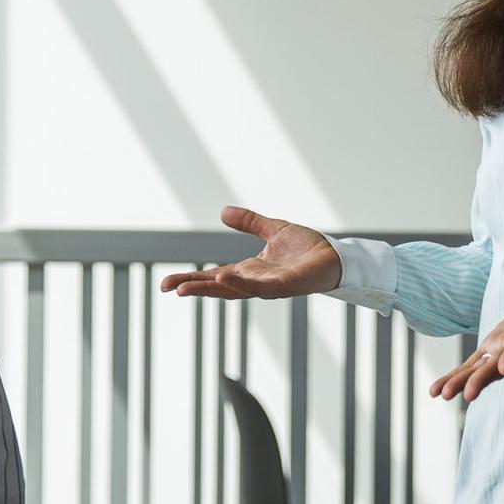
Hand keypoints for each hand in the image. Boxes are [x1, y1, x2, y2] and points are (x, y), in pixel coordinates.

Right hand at [160, 206, 340, 300]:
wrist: (337, 256)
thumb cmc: (308, 248)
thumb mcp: (272, 230)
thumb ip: (249, 223)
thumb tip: (223, 212)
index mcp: (249, 271)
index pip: (214, 277)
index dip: (192, 280)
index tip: (168, 283)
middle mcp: (256, 282)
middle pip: (218, 287)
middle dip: (193, 288)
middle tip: (166, 288)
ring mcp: (270, 286)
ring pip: (235, 291)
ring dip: (211, 289)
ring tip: (186, 288)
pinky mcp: (286, 285)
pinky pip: (261, 288)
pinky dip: (242, 285)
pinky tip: (226, 278)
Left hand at [430, 260, 503, 402]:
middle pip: (498, 365)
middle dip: (482, 379)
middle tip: (468, 394)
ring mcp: (501, 351)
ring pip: (480, 370)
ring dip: (462, 382)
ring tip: (442, 395)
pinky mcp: (489, 350)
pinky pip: (470, 367)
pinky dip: (454, 378)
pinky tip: (436, 391)